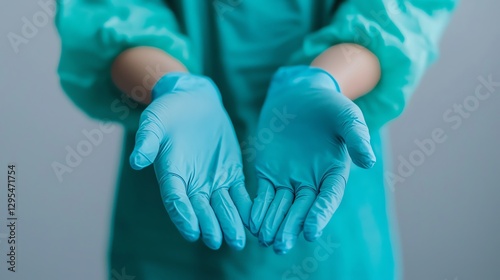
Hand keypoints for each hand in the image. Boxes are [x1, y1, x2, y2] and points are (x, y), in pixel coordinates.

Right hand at [130, 73, 251, 249]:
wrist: (193, 101)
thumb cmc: (169, 112)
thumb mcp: (154, 122)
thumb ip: (147, 141)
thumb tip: (136, 161)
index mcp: (171, 175)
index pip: (176, 200)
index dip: (183, 216)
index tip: (192, 232)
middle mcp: (192, 184)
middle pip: (201, 209)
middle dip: (210, 226)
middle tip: (218, 242)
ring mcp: (213, 181)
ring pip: (222, 206)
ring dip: (230, 223)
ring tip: (239, 241)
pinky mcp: (231, 173)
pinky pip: (240, 194)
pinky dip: (246, 207)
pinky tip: (254, 219)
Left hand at [249, 66, 375, 253]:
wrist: (299, 94)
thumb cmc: (328, 105)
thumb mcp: (346, 115)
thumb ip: (356, 137)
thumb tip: (368, 162)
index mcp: (333, 173)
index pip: (327, 199)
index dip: (319, 215)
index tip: (310, 232)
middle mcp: (312, 182)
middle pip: (302, 210)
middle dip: (291, 227)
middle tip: (280, 246)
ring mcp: (289, 179)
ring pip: (281, 207)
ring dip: (273, 224)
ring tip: (265, 240)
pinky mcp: (268, 173)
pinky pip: (262, 195)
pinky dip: (257, 209)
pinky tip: (251, 223)